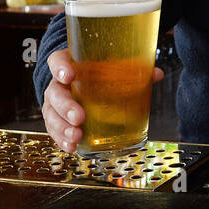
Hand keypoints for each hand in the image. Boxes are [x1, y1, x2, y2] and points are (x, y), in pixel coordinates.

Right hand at [41, 48, 163, 153]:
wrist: (83, 80)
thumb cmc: (97, 72)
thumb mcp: (111, 66)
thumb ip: (132, 69)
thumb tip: (156, 74)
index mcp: (70, 64)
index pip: (57, 61)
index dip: (60, 68)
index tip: (70, 75)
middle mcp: (58, 83)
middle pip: (54, 93)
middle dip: (65, 106)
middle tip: (79, 117)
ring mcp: (56, 102)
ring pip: (52, 114)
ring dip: (62, 127)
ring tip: (77, 136)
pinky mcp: (58, 119)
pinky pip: (54, 129)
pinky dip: (61, 139)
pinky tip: (72, 146)